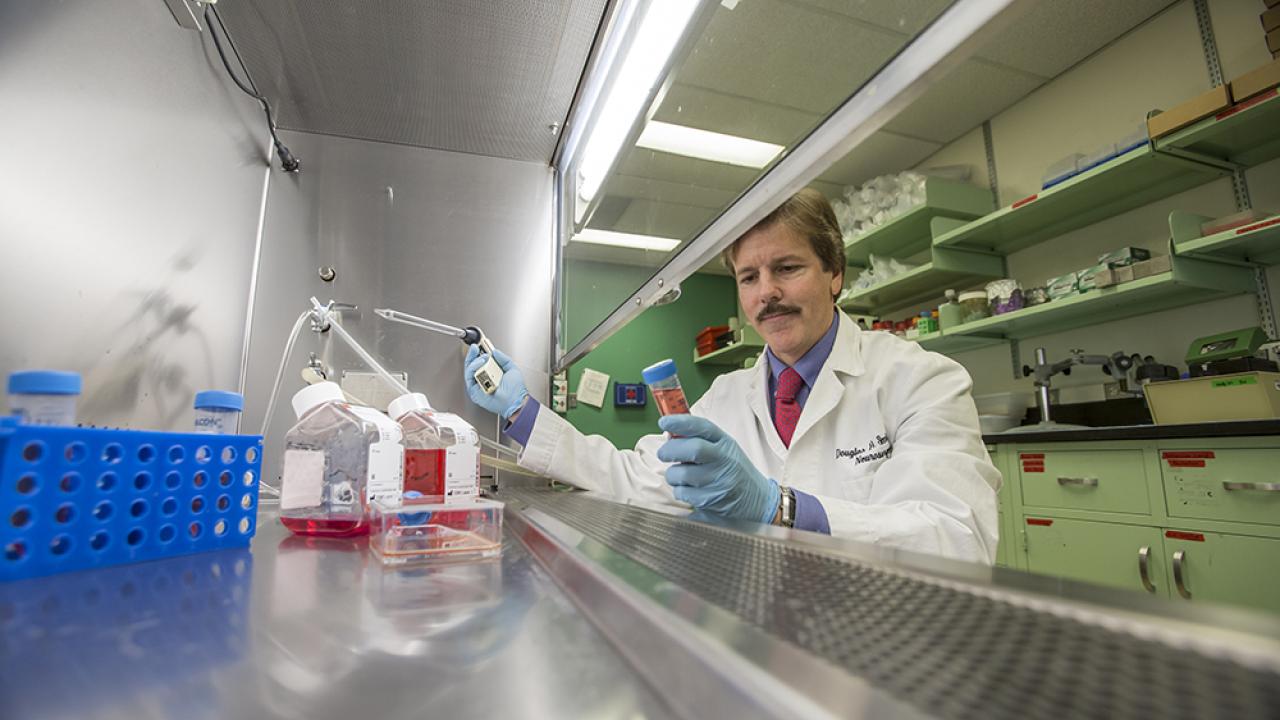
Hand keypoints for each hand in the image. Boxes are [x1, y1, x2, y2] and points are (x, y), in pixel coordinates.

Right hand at [464, 345, 527, 418]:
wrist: (515, 401)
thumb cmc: (516, 390)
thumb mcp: (512, 368)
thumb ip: (503, 359)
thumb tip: (495, 352)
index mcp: (492, 374)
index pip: (482, 362)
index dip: (479, 354)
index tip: (480, 345)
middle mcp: (484, 379)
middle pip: (472, 365)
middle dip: (472, 355)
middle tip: (475, 348)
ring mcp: (478, 385)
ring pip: (469, 369)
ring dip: (475, 360)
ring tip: (483, 357)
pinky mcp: (474, 390)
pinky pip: (469, 377)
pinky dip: (473, 368)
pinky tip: (480, 363)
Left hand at [656, 415, 780, 522]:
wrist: (757, 500)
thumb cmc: (733, 471)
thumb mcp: (723, 449)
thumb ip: (700, 440)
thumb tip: (670, 435)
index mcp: (725, 442)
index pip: (702, 427)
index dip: (680, 422)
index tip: (664, 421)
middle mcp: (724, 459)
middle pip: (692, 449)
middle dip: (670, 450)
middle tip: (664, 454)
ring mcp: (718, 481)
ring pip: (681, 473)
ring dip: (673, 474)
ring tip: (680, 475)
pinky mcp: (711, 500)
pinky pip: (682, 492)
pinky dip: (679, 490)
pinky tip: (690, 490)